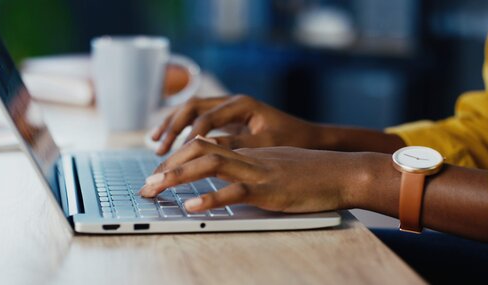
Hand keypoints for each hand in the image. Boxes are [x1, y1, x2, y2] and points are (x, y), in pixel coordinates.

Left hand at [140, 138, 368, 212]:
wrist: (342, 172)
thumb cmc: (312, 172)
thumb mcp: (276, 165)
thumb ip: (251, 168)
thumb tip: (229, 178)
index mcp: (247, 151)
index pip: (203, 146)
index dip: (177, 158)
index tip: (158, 173)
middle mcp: (247, 156)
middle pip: (198, 150)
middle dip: (167, 166)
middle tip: (146, 184)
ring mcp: (257, 171)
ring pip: (209, 165)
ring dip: (177, 176)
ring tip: (154, 189)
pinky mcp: (269, 189)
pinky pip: (235, 191)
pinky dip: (211, 199)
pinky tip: (191, 207)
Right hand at [151, 95, 319, 154]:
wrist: (309, 137)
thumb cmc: (292, 139)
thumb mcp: (265, 144)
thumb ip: (236, 145)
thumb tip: (204, 149)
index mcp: (242, 104)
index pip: (206, 118)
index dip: (187, 136)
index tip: (174, 155)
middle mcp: (232, 102)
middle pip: (192, 107)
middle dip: (172, 127)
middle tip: (158, 148)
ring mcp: (228, 109)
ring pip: (191, 111)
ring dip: (172, 126)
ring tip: (155, 144)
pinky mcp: (227, 119)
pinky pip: (197, 120)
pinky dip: (182, 130)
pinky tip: (171, 143)